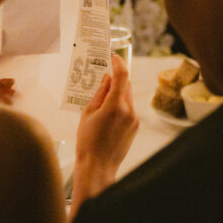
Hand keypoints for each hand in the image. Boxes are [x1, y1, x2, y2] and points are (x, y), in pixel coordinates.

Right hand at [74, 55, 137, 199]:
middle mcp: (129, 111)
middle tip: (103, 78)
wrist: (98, 166)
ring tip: (102, 102)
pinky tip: (107, 116)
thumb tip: (107, 78)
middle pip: (126, 86)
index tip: (113, 56)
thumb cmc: (88, 142)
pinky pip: (129, 109)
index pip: (122, 76)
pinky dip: (120, 106)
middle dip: (116, 80)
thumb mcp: (88, 113)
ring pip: (128, 98)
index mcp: (115, 106)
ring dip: (117, 94)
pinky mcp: (135, 127)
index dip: (119, 63)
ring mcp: (134, 119)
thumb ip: (99, 93)